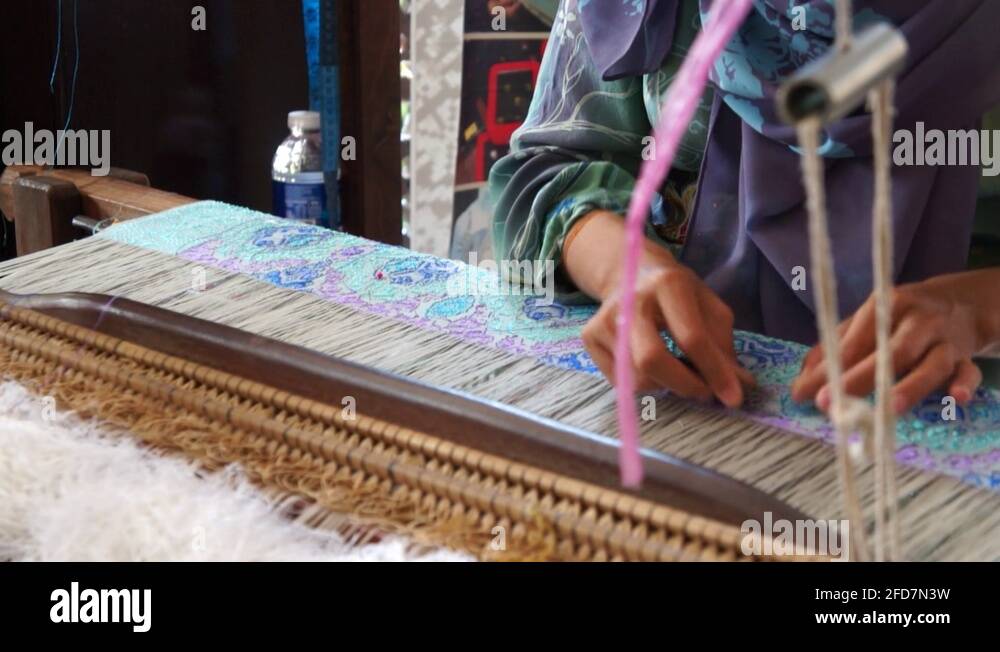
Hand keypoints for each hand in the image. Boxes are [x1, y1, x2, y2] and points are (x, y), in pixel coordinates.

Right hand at [563, 210, 753, 406]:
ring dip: (666, 386)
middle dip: (684, 385)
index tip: (734, 397)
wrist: (629, 270)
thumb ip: (724, 345)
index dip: (715, 371)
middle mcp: (631, 300)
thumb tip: (739, 387)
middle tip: (704, 392)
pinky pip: (621, 381)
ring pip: (635, 376)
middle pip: (651, 359)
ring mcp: (604, 320)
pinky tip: (654, 368)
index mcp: (668, 284)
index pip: (692, 337)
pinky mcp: (589, 337)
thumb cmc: (677, 292)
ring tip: (680, 375)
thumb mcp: (709, 307)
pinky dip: (644, 384)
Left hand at [791, 270, 999, 414]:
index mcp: (886, 306)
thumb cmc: (899, 319)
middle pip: (890, 352)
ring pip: (931, 364)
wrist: (960, 303)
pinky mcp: (966, 358)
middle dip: (858, 380)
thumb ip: (833, 347)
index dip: (828, 368)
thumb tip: (801, 381)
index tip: (804, 393)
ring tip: (888, 408)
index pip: (854, 341)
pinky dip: (964, 384)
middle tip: (830, 404)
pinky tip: (956, 398)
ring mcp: (945, 339)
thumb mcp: (865, 322)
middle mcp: (917, 320)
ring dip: (910, 387)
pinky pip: (969, 372)